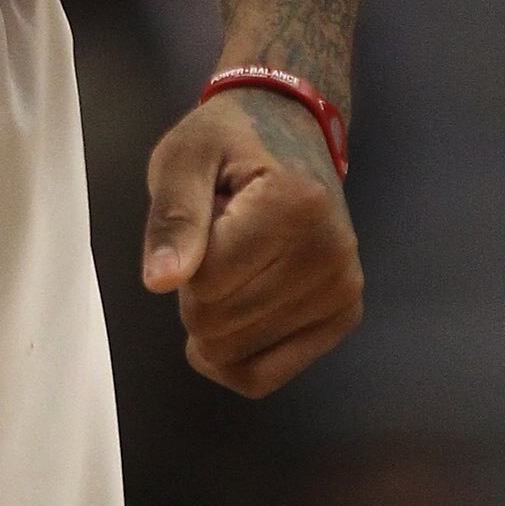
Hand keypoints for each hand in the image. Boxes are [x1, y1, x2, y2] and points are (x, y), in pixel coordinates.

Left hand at [140, 86, 361, 395]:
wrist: (289, 129)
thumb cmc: (228, 140)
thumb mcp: (182, 157)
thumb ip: (172, 217)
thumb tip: (160, 282)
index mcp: (294, 206)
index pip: (207, 281)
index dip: (184, 257)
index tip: (203, 215)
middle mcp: (330, 255)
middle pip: (219, 324)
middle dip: (196, 289)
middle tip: (217, 237)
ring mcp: (343, 291)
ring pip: (238, 356)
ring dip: (216, 317)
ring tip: (236, 259)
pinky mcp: (344, 316)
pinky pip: (267, 375)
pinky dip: (234, 357)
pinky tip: (231, 317)